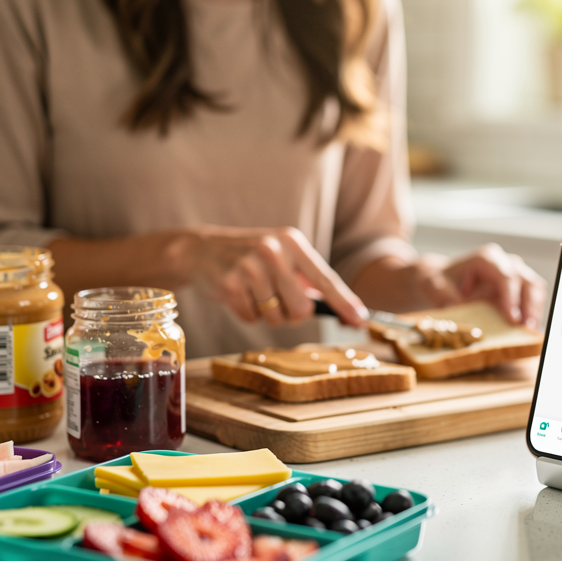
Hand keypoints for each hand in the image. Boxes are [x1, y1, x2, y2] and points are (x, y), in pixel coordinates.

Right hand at [189, 226, 366, 327]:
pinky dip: (247, 313)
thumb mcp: (280, 254)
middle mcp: (272, 251)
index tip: (360, 319)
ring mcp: (249, 268)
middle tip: (278, 301)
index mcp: (291, 242)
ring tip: (253, 292)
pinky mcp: (230, 285)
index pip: (324, 278)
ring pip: (276, 317)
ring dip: (268, 314)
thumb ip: (305, 277)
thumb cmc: (250, 256)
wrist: (201, 249)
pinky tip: (238, 294)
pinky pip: (252, 318)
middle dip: (293, 314)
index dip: (344, 302)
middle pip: (301, 308)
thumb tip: (338, 308)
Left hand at [442, 244, 546, 329]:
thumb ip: (443, 297)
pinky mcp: (517, 288)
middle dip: (529, 305)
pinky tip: (527, 331)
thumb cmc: (439, 281)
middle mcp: (504, 263)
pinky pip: (532, 298)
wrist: (441, 280)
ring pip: (534, 288)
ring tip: (530, 332)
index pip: (505, 276)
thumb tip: (453, 310)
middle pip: (526, 281)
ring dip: (535, 310)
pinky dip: (532, 313)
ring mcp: (513, 274)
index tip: (512, 318)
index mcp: (486, 259)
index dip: (511, 297)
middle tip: (526, 328)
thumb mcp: (434, 287)